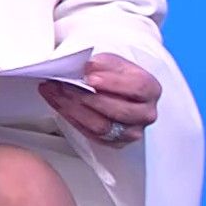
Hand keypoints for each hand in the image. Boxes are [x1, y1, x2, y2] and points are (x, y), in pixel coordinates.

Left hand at [39, 52, 160, 146]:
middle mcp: (145, 114)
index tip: (90, 78)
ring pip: (101, 126)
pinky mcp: (114, 143)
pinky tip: (56, 101)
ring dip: (73, 108)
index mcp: (150, 89)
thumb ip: (101, 64)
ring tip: (55, 91)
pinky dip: (69, 116)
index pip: (137, 87)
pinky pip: (89, 134)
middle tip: (64, 84)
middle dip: (87, 97)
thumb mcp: (111, 62)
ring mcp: (131, 132)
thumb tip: (88, 68)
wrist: (115, 90)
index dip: (113, 83)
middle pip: (117, 111)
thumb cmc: (115, 75)